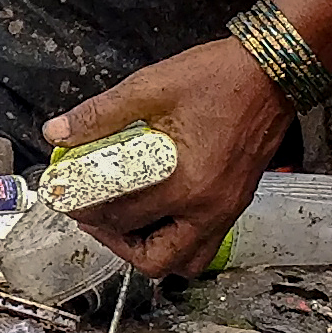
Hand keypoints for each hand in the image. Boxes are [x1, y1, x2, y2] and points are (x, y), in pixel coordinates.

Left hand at [42, 40, 296, 277]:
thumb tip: (58, 132)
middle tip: (96, 218)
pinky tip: (159, 211)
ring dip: (152, 251)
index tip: (68, 197)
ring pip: (186, 261)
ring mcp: (227, 210)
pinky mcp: (237, 203)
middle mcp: (209, 208)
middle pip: (155, 260)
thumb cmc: (218, 77)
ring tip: (127, 222)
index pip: (122, 217)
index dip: (85, 210)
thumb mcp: (151, 87)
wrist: (273, 70)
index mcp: (186, 183)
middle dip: (116, 244)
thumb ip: (101, 114)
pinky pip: (204, 243)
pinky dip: (177, 240)